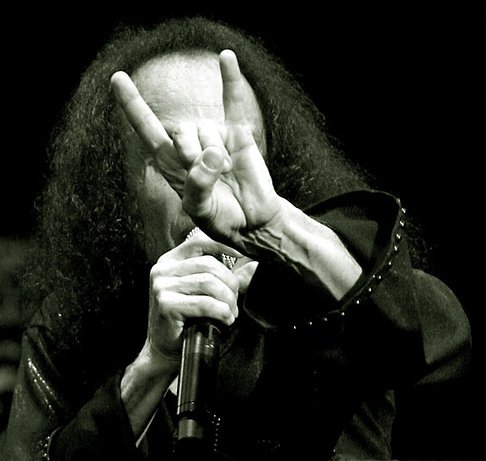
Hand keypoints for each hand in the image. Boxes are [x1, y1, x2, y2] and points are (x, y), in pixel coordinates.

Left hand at [111, 50, 282, 252]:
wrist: (253, 220)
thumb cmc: (222, 217)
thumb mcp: (199, 210)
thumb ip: (198, 185)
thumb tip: (212, 154)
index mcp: (172, 162)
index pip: (147, 128)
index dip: (132, 104)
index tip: (118, 78)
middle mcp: (190, 144)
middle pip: (179, 130)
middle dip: (190, 153)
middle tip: (207, 175)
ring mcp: (215, 135)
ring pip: (205, 129)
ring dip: (215, 154)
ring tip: (226, 173)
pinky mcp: (238, 133)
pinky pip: (233, 102)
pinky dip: (231, 80)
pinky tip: (226, 56)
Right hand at [144, 230, 242, 362]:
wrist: (164, 351)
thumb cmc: (186, 319)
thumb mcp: (203, 291)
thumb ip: (224, 275)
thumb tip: (253, 265)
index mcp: (170, 261)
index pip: (199, 241)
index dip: (223, 245)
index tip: (242, 255)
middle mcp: (162, 270)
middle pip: (208, 264)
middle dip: (230, 282)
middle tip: (235, 300)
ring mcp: (161, 286)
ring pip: (209, 283)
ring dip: (227, 299)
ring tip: (231, 312)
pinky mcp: (166, 305)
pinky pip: (205, 303)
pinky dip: (221, 312)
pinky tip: (226, 319)